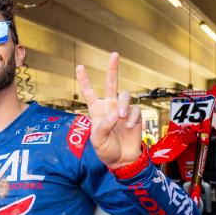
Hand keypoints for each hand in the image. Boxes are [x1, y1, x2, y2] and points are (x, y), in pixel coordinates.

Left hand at [75, 52, 142, 168]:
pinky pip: (135, 110)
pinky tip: (128, 127)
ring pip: (125, 95)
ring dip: (122, 104)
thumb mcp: (97, 141)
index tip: (80, 66)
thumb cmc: (107, 150)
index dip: (85, 80)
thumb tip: (114, 114)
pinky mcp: (135, 115)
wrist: (122, 160)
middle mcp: (110, 106)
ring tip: (120, 117)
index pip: (89, 93)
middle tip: (114, 54)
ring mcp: (123, 110)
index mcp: (97, 111)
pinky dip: (131, 118)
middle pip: (111, 84)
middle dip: (112, 69)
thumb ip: (103, 126)